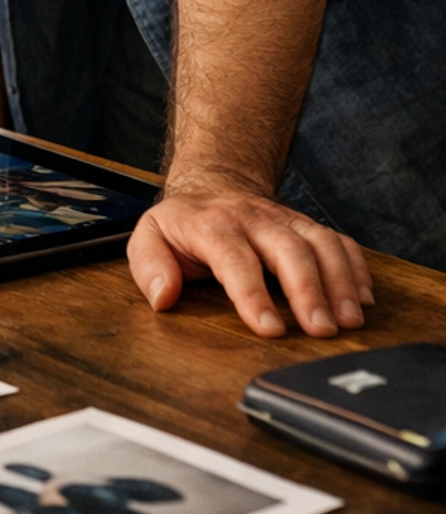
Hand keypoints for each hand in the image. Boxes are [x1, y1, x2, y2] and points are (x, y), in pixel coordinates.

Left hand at [127, 178, 374, 338]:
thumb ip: (149, 266)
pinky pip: (338, 241)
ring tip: (350, 320)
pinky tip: (363, 299)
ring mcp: (284, 220)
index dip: (252, 293)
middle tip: (321, 329)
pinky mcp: (306, 226)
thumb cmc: (184, 223)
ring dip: (339, 281)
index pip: (234, 257)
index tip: (270, 328)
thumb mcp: (149, 238)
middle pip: (287, 248)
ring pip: (320, 242)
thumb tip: (163, 296)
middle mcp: (253, 219)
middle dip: (308, 289)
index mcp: (211, 224)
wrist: (213, 184)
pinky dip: (356, 268)